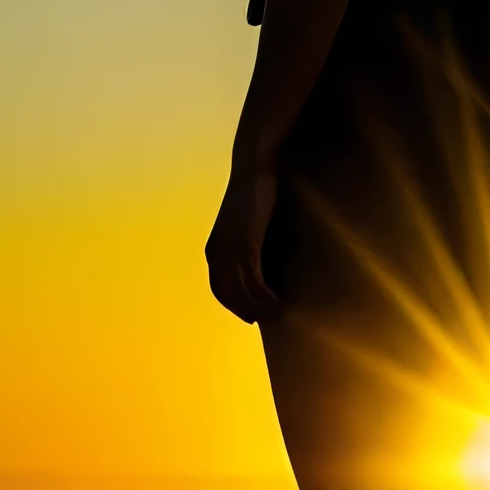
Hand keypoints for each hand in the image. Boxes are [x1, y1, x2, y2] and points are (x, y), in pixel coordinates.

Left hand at [205, 162, 279, 323]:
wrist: (252, 170)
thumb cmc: (250, 192)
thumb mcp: (241, 222)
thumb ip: (243, 241)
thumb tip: (255, 257)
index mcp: (213, 249)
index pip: (219, 287)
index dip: (232, 304)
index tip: (248, 313)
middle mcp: (217, 253)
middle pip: (229, 293)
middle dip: (245, 309)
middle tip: (263, 319)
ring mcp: (230, 250)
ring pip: (242, 291)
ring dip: (258, 307)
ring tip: (275, 314)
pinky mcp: (246, 246)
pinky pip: (253, 281)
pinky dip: (264, 296)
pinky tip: (276, 302)